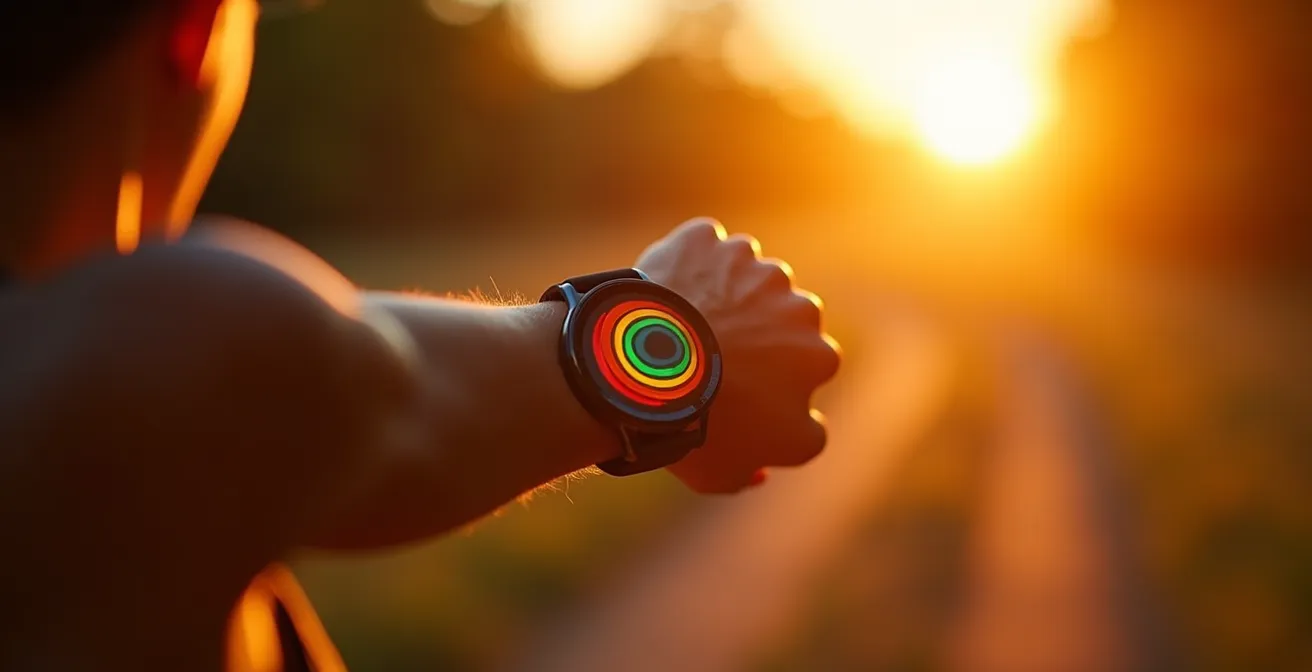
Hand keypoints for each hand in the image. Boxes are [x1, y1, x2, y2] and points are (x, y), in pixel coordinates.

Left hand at [637, 218, 840, 493]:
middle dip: (761, 334)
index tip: (743, 398)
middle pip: (788, 319)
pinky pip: (700, 246)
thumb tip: (758, 469)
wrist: (640, 371)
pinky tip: (660, 292)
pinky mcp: (708, 242)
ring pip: (748, 277)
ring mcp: (755, 268)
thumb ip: (754, 470)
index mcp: (818, 361)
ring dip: (727, 294)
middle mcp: (801, 310)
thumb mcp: (728, 476)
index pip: (810, 374)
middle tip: (713, 359)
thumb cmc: (691, 430)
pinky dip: (685, 261)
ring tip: (683, 324)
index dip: (776, 386)